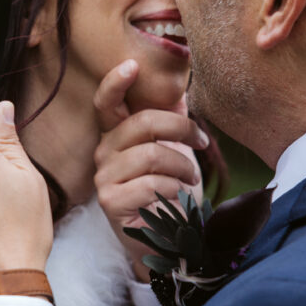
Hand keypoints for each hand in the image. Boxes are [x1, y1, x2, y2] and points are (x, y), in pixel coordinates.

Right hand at [93, 61, 208, 280]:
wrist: (166, 239)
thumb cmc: (168, 191)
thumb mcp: (172, 150)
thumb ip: (170, 120)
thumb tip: (181, 87)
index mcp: (116, 135)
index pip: (105, 103)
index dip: (115, 82)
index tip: (132, 66)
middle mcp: (104, 153)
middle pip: (142, 123)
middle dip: (181, 129)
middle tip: (201, 143)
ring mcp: (103, 178)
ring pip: (151, 155)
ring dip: (182, 167)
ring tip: (191, 180)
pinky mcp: (110, 201)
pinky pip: (150, 184)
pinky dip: (173, 189)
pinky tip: (177, 197)